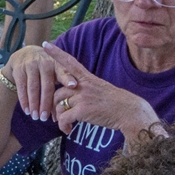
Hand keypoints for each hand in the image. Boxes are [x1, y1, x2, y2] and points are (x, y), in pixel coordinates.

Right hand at [1, 44, 70, 121]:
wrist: (25, 54)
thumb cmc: (46, 69)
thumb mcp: (56, 71)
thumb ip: (64, 84)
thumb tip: (68, 107)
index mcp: (57, 64)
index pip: (63, 72)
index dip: (68, 78)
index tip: (73, 85)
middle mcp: (45, 63)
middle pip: (46, 86)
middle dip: (45, 103)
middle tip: (45, 118)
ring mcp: (31, 65)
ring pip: (33, 88)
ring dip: (34, 104)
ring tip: (35, 117)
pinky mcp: (19, 69)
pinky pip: (21, 87)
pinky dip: (24, 100)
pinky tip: (26, 110)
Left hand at [43, 43, 159, 136]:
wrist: (129, 112)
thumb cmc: (116, 103)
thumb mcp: (100, 88)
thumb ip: (85, 88)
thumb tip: (71, 96)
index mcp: (88, 78)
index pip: (69, 62)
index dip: (56, 53)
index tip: (45, 44)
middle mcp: (83, 85)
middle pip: (57, 91)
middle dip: (53, 104)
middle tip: (54, 115)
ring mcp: (83, 97)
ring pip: (58, 105)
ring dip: (57, 116)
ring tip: (64, 123)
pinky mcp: (83, 110)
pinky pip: (63, 118)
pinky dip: (63, 126)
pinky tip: (68, 130)